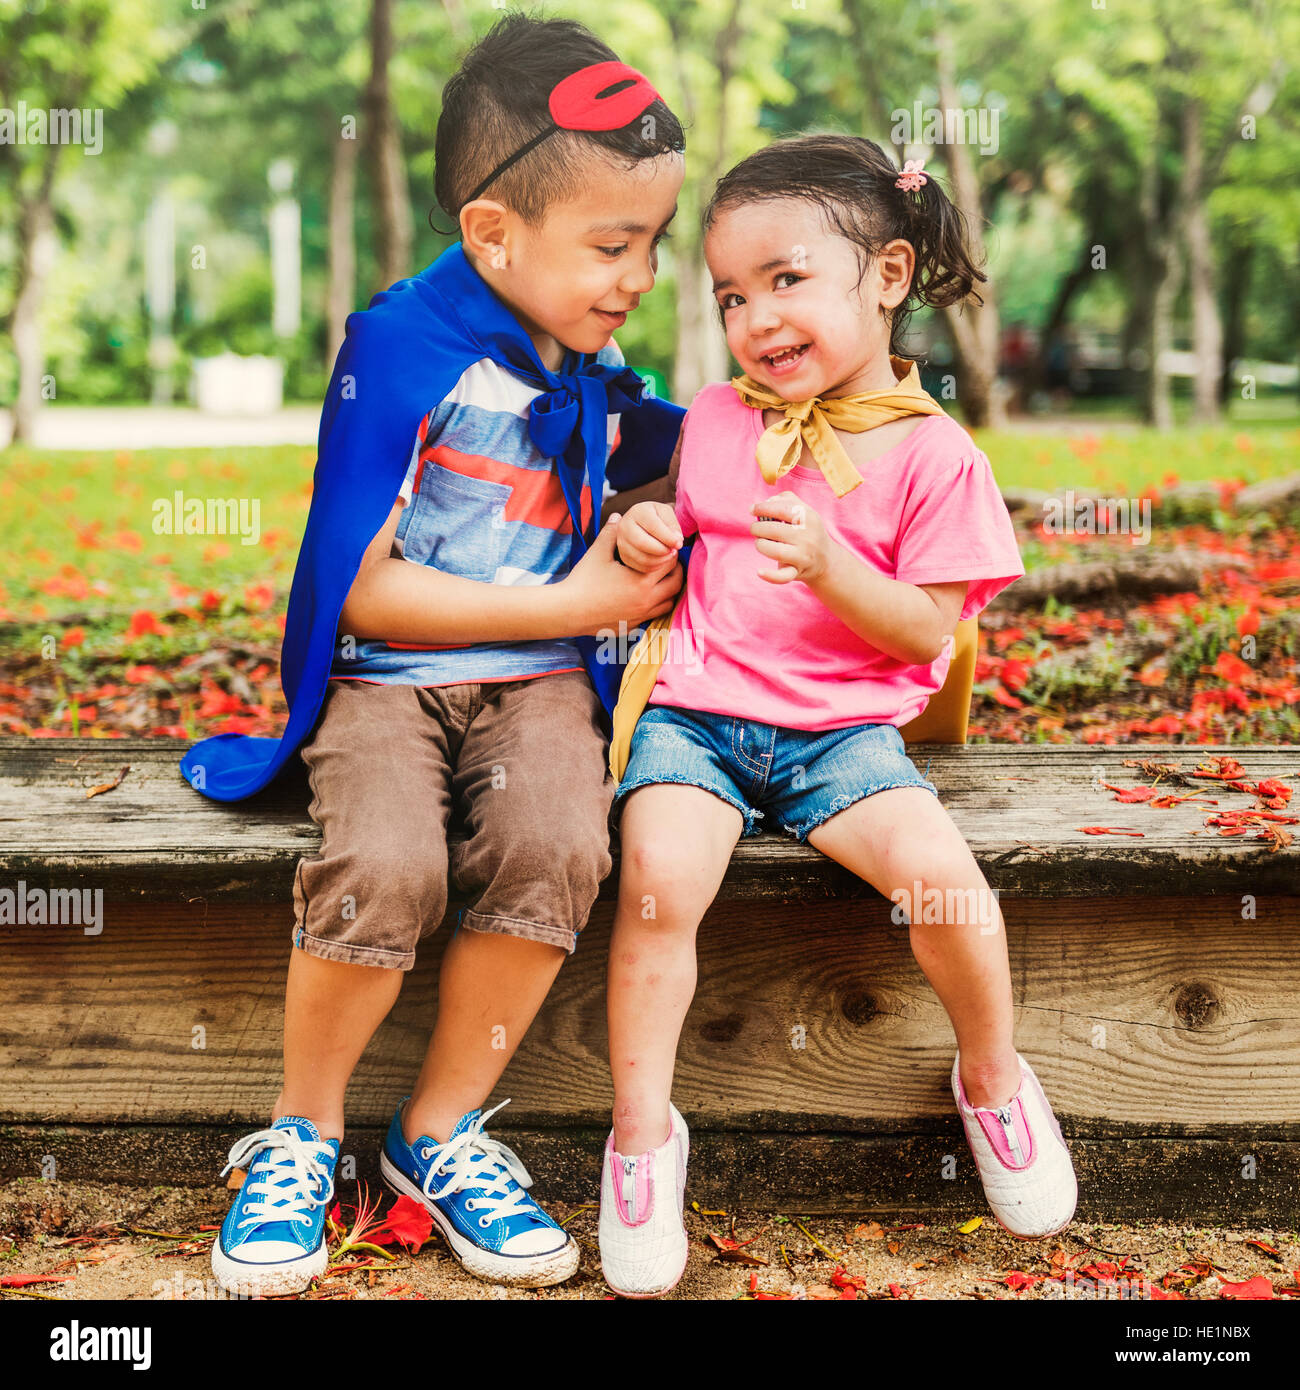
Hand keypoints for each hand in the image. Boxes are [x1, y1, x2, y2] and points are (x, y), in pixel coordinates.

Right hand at [561, 513, 683, 634]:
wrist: (569, 611)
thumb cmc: (583, 580)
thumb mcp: (597, 553)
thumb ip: (611, 533)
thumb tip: (617, 516)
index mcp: (641, 580)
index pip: (670, 563)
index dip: (670, 552)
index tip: (665, 547)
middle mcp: (647, 599)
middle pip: (676, 583)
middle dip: (675, 571)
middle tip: (668, 561)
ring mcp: (642, 614)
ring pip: (670, 602)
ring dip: (670, 589)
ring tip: (661, 578)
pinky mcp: (635, 625)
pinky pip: (657, 614)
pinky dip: (658, 604)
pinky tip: (648, 595)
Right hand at [614, 500, 683, 572]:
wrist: (642, 523)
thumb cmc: (657, 517)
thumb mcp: (666, 513)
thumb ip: (673, 525)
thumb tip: (677, 541)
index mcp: (637, 511)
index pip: (653, 526)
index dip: (668, 538)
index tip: (679, 544)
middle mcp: (625, 526)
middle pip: (642, 543)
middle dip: (662, 550)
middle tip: (674, 551)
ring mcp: (622, 543)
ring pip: (642, 558)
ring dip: (661, 560)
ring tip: (670, 555)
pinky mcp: (624, 556)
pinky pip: (641, 566)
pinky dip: (655, 566)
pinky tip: (662, 560)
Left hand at [749, 491, 834, 584]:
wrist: (825, 560)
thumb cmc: (807, 530)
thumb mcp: (804, 510)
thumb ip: (785, 499)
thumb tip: (763, 504)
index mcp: (809, 518)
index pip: (782, 509)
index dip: (763, 508)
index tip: (752, 510)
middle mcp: (808, 537)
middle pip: (774, 530)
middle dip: (758, 528)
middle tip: (756, 529)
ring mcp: (803, 556)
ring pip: (775, 551)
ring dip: (760, 545)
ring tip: (760, 543)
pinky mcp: (796, 572)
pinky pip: (782, 577)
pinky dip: (770, 576)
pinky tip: (759, 572)